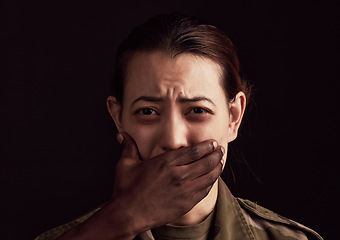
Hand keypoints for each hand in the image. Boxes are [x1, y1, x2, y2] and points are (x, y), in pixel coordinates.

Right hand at [56, 132, 223, 239]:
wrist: (128, 214)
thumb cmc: (126, 189)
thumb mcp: (125, 164)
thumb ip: (128, 147)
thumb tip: (121, 134)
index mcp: (165, 162)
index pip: (193, 151)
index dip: (206, 146)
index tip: (212, 143)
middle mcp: (178, 175)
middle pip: (205, 162)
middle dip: (215, 155)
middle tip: (220, 150)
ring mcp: (183, 190)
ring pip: (208, 177)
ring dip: (217, 168)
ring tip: (221, 162)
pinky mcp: (185, 204)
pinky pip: (204, 191)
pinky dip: (211, 183)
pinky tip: (212, 179)